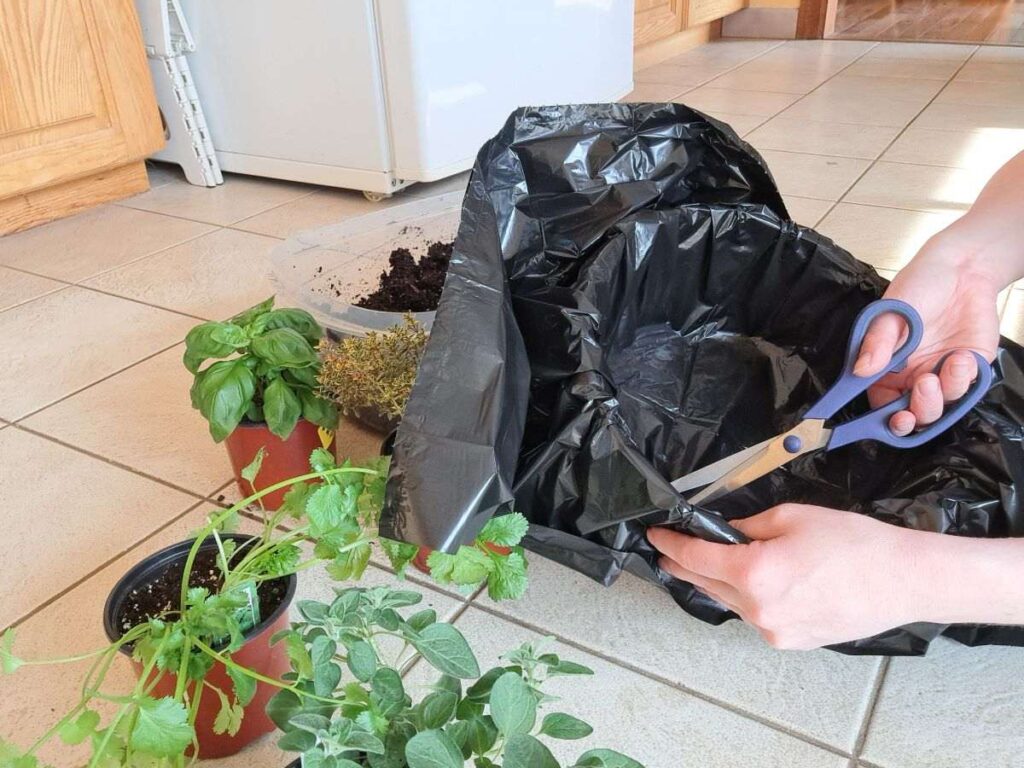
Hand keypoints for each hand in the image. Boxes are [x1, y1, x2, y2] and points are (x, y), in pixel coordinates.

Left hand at [648, 505, 928, 648]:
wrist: (903, 580)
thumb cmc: (853, 543)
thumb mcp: (792, 516)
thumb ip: (748, 526)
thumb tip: (724, 532)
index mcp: (754, 573)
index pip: (694, 559)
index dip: (670, 545)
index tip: (656, 536)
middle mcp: (757, 609)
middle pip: (705, 584)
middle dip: (686, 564)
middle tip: (671, 549)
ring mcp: (773, 631)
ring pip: (730, 601)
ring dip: (718, 582)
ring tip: (712, 562)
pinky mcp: (790, 641)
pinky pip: (754, 616)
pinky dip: (746, 598)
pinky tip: (752, 582)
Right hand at [855, 238, 1000, 434]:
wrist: (963, 269)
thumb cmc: (919, 285)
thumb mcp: (890, 312)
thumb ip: (877, 343)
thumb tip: (860, 370)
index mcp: (885, 370)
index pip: (878, 406)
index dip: (879, 421)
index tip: (886, 421)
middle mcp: (911, 378)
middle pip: (912, 416)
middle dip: (918, 412)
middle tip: (923, 388)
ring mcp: (940, 375)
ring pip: (940, 408)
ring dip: (943, 396)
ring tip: (948, 366)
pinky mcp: (968, 369)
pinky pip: (967, 390)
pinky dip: (964, 380)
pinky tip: (962, 357)